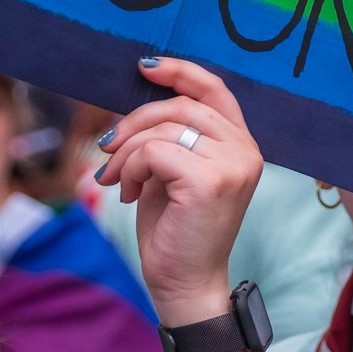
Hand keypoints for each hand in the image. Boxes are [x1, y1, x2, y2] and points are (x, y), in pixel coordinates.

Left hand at [95, 58, 261, 324]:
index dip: (180, 71)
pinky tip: (126, 193)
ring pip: (163, 127)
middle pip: (181, 105)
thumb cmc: (175, 230)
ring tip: (116, 179)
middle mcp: (245, 151)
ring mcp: (232, 165)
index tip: (143, 67)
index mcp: (242, 145)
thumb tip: (138, 101)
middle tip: (107, 148)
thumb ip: (170, 135)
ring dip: (127, 151)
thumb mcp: (173, 172)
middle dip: (134, 121)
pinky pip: (154, 151)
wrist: (184, 285)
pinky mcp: (209, 182)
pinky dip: (131, 168)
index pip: (214, 90)